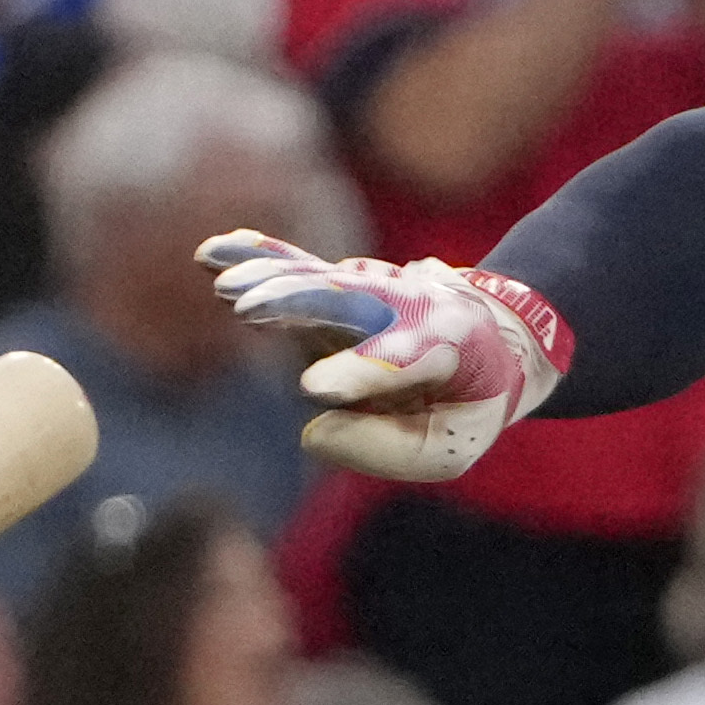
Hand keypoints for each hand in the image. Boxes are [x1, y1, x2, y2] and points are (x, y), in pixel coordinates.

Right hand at [201, 235, 577, 483]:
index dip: (361, 372)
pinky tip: (212, 252)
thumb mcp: (453, 446)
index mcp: (449, 345)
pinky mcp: (336, 289)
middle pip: (347, 302)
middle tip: (244, 309)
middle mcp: (405, 307)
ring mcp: (368, 293)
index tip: (315, 390)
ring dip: (266, 280)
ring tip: (222, 287)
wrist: (493, 334)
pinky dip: (254, 256)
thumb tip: (314, 430)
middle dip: (296, 302)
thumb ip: (394, 452)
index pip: (402, 360)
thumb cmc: (468, 402)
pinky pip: (293, 268)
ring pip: (314, 281)